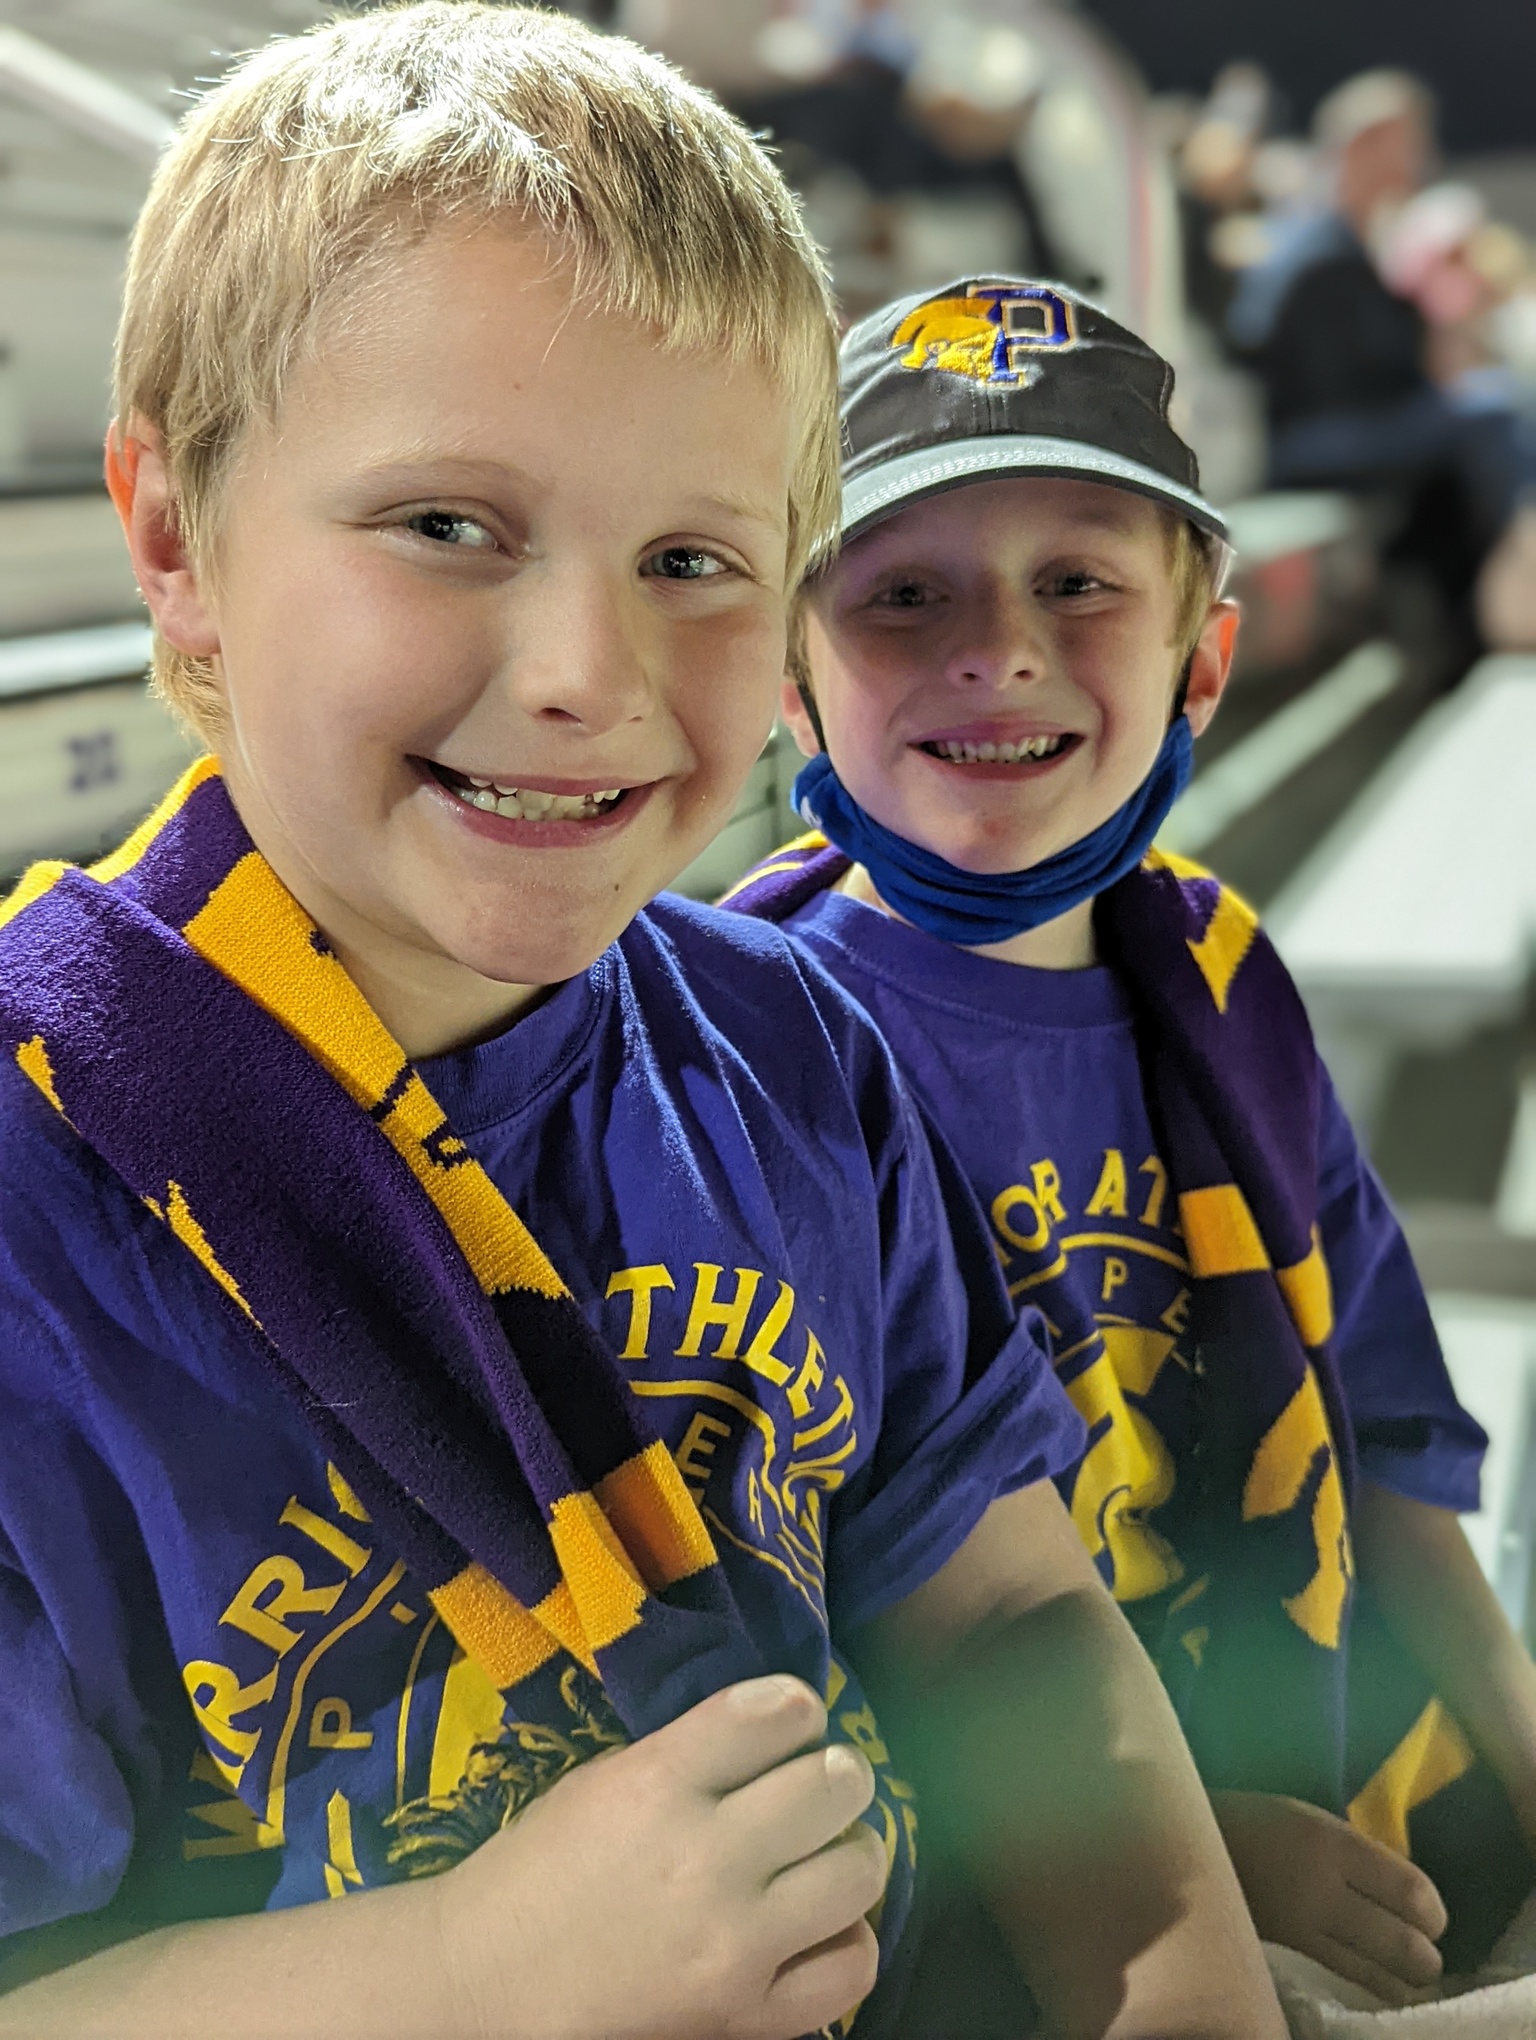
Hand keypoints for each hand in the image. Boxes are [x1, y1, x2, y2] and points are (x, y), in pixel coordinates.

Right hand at [435, 1673, 887, 2039]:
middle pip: (836, 1785)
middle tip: (816, 1783)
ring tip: (818, 1853)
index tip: (788, 1723)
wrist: (486, 1987)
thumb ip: (694, 1752)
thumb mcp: (606, 1780)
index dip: (796, 1709)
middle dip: (835, 1773)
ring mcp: (733, 1944)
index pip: (779, 1713)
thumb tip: (781, 1729)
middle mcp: (705, 1859)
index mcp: (658, 1784)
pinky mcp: (746, 2016)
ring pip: (859, 1870)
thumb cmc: (541, 1869)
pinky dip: (844, 1939)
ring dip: (847, 1850)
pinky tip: (814, 1925)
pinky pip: (850, 1966)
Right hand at [1211, 1790, 1447, 2005]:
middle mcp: (1323, 1888)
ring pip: (1380, 1975)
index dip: (1434, 1913)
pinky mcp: (1288, 1954)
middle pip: (1405, 1943)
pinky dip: (1374, 1989)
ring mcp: (1304, 1928)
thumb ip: (1358, 1854)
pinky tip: (1381, 1988)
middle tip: (1423, 1952)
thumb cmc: (1257, 1825)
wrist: (1186, 1846)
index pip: (1413, 1892)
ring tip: (1409, 1977)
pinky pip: (1348, 1982)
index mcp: (1332, 1842)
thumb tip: (1408, 1894)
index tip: (1431, 1917)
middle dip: (1424, 1955)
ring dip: (1404, 1980)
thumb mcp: (1311, 1820)